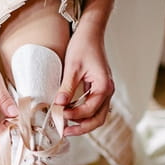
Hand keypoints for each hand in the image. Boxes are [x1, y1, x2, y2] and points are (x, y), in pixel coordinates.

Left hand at [55, 0, 114, 135]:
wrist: (91, 32)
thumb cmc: (83, 46)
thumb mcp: (72, 67)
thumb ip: (67, 88)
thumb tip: (58, 105)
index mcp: (104, 87)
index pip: (89, 110)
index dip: (72, 116)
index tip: (57, 115)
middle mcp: (108, 91)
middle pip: (98, 119)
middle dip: (81, 128)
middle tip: (63, 131)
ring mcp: (105, 91)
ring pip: (97, 116)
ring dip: (82, 123)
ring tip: (65, 126)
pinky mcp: (99, 89)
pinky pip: (94, 108)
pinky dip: (83, 115)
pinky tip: (70, 115)